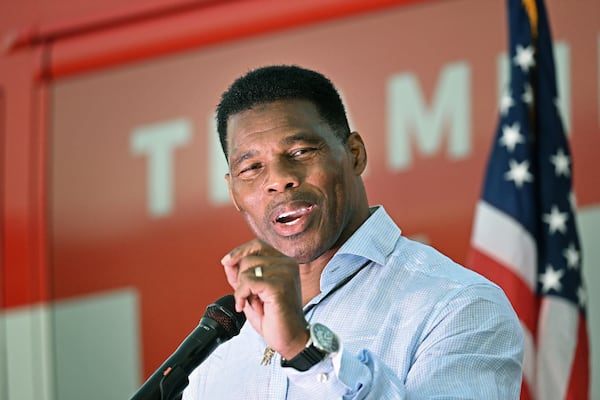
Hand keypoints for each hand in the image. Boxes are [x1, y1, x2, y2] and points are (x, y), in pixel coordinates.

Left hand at [221, 238, 308, 358]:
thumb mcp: (253, 292)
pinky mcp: (279, 286)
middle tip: (249, 297)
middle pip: (249, 258)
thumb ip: (241, 275)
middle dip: (240, 278)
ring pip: (246, 269)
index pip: (258, 245)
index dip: (240, 251)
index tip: (226, 261)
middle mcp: (287, 264)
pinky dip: (241, 295)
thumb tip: (227, 262)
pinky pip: (247, 282)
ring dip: (242, 289)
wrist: (290, 339)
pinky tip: (247, 306)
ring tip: (253, 303)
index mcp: (284, 263)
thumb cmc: (274, 318)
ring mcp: (285, 273)